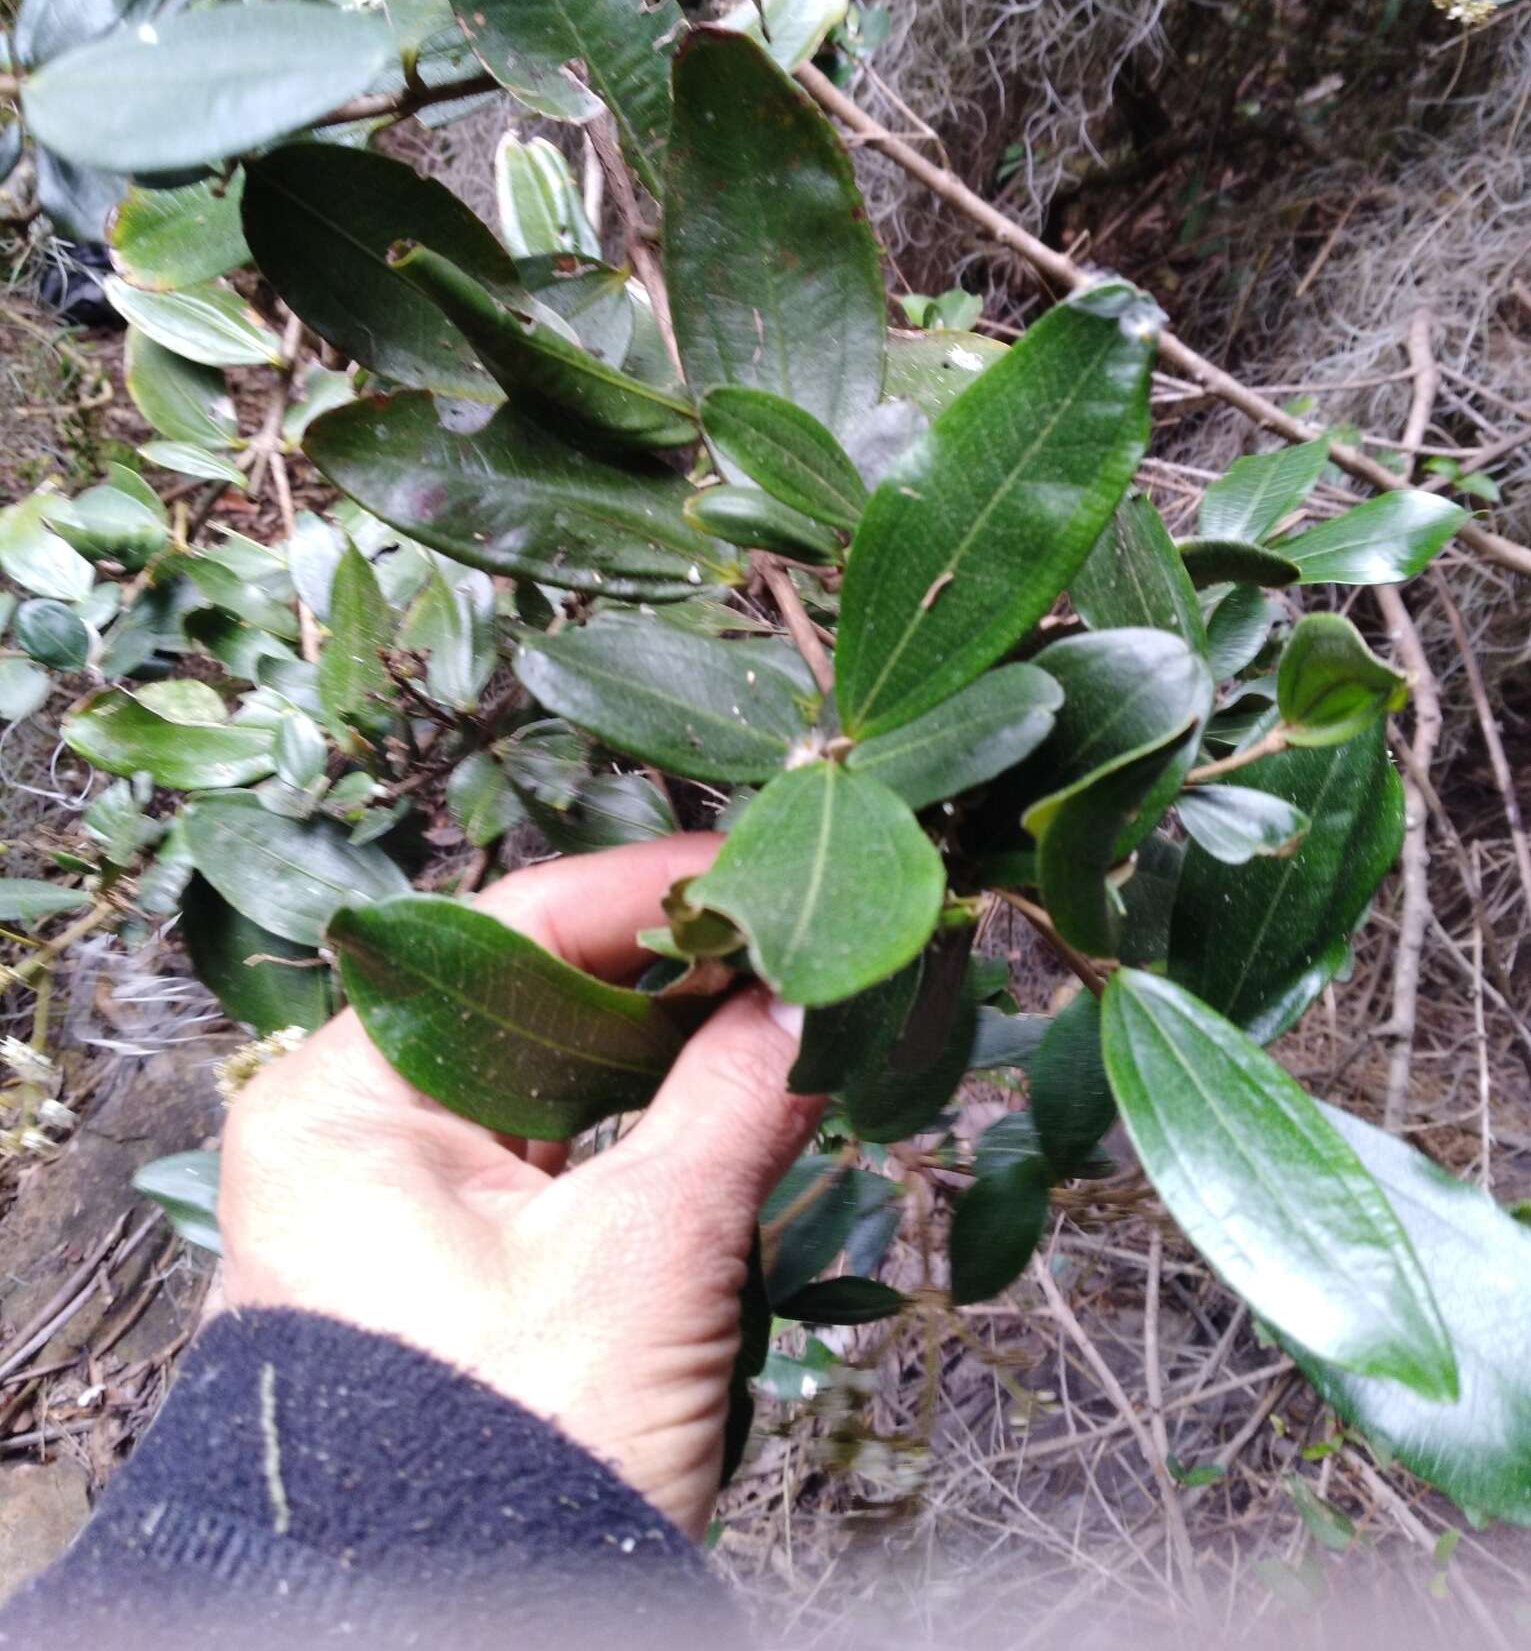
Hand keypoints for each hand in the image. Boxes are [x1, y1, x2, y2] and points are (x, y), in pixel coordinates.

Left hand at [217, 836, 821, 1538]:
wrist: (444, 1643)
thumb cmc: (504, 1453)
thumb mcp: (645, 1256)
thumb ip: (735, 1103)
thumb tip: (810, 997)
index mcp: (348, 1096)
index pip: (507, 930)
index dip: (646, 890)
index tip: (756, 868)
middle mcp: (353, 1132)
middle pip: (532, 1000)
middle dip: (669, 976)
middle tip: (786, 940)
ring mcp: (395, 1204)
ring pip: (549, 1081)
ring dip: (664, 1054)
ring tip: (776, 1012)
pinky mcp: (448, 1270)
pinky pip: (552, 1159)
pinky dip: (640, 1131)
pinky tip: (725, 1106)